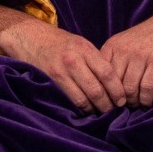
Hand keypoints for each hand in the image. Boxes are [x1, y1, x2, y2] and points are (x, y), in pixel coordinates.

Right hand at [0, 15, 124, 113]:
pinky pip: (69, 101)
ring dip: (94, 110)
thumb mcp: (80, 44)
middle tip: (113, 112)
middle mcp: (73, 60)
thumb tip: (115, 83)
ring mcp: (60, 72)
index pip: (107, 73)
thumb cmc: (59, 43)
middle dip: (107, 105)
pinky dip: (79, 109)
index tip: (122, 101)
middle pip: (96, 90)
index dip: (117, 90)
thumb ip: (95, 61)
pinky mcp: (50, 82)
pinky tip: (84, 111)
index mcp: (85, 49)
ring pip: (83, 99)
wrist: (30, 37)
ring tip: (99, 114)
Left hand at [100, 0, 152, 106]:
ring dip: (133, 102)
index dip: (104, 92)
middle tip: (125, 107)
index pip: (100, 74)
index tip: (109, 102)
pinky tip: (147, 102)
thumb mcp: (126, 42)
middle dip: (119, 100)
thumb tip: (104, 87)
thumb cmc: (150, 36)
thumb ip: (114, 60)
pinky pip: (147, 88)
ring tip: (137, 104)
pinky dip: (146, 100)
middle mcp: (124, 50)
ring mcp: (141, 55)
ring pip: (130, 89)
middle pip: (114, 85)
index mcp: (112, 45)